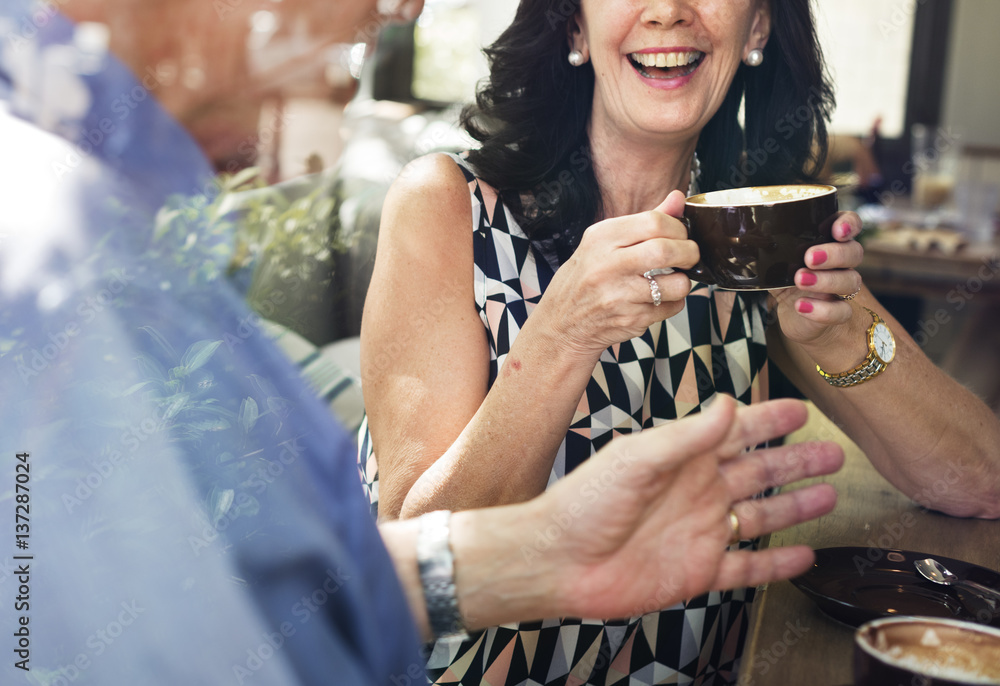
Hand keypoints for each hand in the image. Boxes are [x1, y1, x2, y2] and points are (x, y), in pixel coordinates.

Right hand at [533, 190, 697, 359]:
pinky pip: (671, 308)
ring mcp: (619, 295)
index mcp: (601, 238)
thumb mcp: (603, 243)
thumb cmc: (584, 279)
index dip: (678, 228)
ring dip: (682, 282)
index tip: (681, 235)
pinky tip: (655, 300)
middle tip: (689, 256)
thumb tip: (678, 198)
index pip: (654, 221)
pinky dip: (672, 303)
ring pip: (676, 284)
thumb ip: (643, 222)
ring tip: (671, 281)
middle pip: (666, 250)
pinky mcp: (630, 320)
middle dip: (689, 252)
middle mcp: (607, 265)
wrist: (561, 324)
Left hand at [536, 396, 841, 620]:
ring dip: (795, 506)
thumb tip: (728, 404)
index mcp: (682, 458)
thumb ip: (686, 435)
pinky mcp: (698, 571)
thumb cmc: (585, 503)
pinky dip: (777, 565)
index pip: (736, 432)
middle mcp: (697, 491)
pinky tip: (803, 555)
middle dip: (796, 461)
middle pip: (759, 472)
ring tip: (830, 495)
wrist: (560, 560)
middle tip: (833, 452)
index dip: (770, 420)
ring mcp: (700, 531)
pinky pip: (747, 568)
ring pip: (761, 517)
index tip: (800, 410)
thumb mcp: (636, 459)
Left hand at [770, 211, 864, 347]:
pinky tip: (801, 306)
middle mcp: (841, 264)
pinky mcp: (837, 313)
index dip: (848, 224)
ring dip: (825, 279)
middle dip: (834, 253)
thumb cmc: (787, 281)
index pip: (849, 225)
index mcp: (828, 243)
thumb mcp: (774, 261)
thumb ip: (764, 246)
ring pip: (850, 280)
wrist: (797, 317)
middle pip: (854, 252)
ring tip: (800, 279)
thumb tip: (736, 232)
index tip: (836, 230)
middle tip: (810, 257)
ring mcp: (841, 289)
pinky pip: (840, 311)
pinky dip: (821, 310)